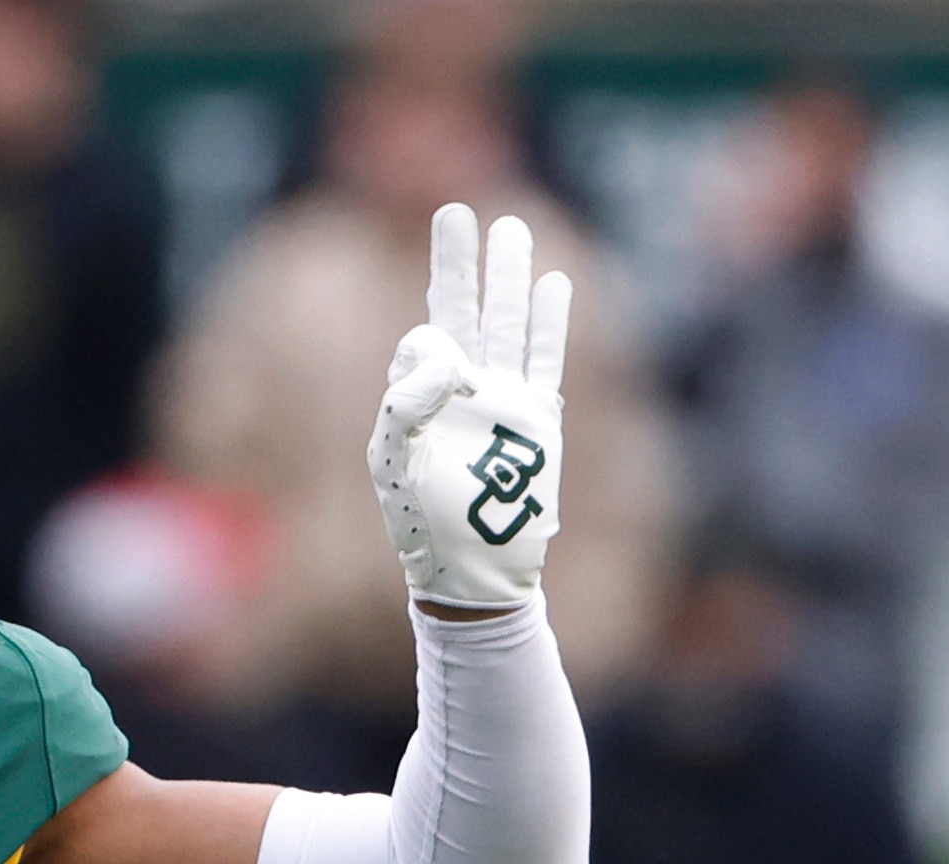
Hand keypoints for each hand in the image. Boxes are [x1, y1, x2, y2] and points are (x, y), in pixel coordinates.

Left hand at [369, 205, 570, 611]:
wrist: (472, 569)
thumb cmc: (422, 521)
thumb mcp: (393, 461)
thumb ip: (405, 401)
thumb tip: (443, 349)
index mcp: (422, 396)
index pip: (425, 341)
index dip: (427, 346)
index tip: (435, 367)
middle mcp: (464, 390)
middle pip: (463, 310)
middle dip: (460, 262)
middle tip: (454, 209)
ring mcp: (505, 401)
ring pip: (508, 324)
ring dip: (510, 278)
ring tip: (512, 227)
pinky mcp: (539, 420)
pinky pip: (546, 360)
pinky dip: (550, 321)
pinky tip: (555, 282)